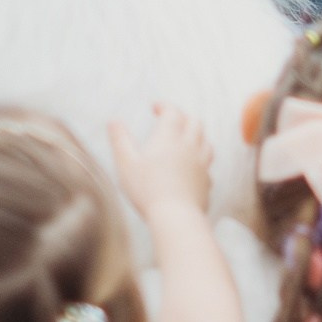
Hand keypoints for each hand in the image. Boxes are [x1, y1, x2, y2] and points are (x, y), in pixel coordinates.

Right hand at [109, 105, 213, 220]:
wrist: (175, 215)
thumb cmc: (147, 189)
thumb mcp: (126, 163)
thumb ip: (120, 140)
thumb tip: (113, 121)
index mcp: (170, 137)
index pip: (173, 112)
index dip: (165, 106)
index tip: (155, 107)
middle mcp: (190, 146)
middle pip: (195, 122)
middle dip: (183, 117)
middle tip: (171, 121)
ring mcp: (202, 163)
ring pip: (205, 141)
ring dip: (196, 136)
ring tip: (185, 140)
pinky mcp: (206, 181)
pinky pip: (207, 165)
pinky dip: (200, 160)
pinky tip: (192, 168)